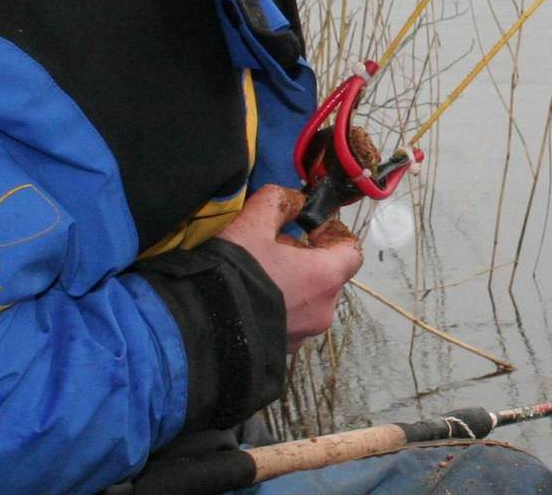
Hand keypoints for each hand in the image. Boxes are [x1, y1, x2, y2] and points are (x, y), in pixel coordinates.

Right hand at [216, 185, 363, 352]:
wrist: (198, 329)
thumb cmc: (233, 274)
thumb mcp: (251, 224)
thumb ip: (278, 202)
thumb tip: (294, 200)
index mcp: (324, 278)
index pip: (352, 252)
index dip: (335, 235)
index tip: (310, 228)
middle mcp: (323, 310)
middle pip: (330, 277)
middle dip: (310, 259)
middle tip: (277, 248)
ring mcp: (304, 335)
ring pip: (311, 302)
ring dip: (295, 285)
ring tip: (262, 275)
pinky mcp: (284, 351)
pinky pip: (292, 323)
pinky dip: (281, 309)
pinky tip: (253, 300)